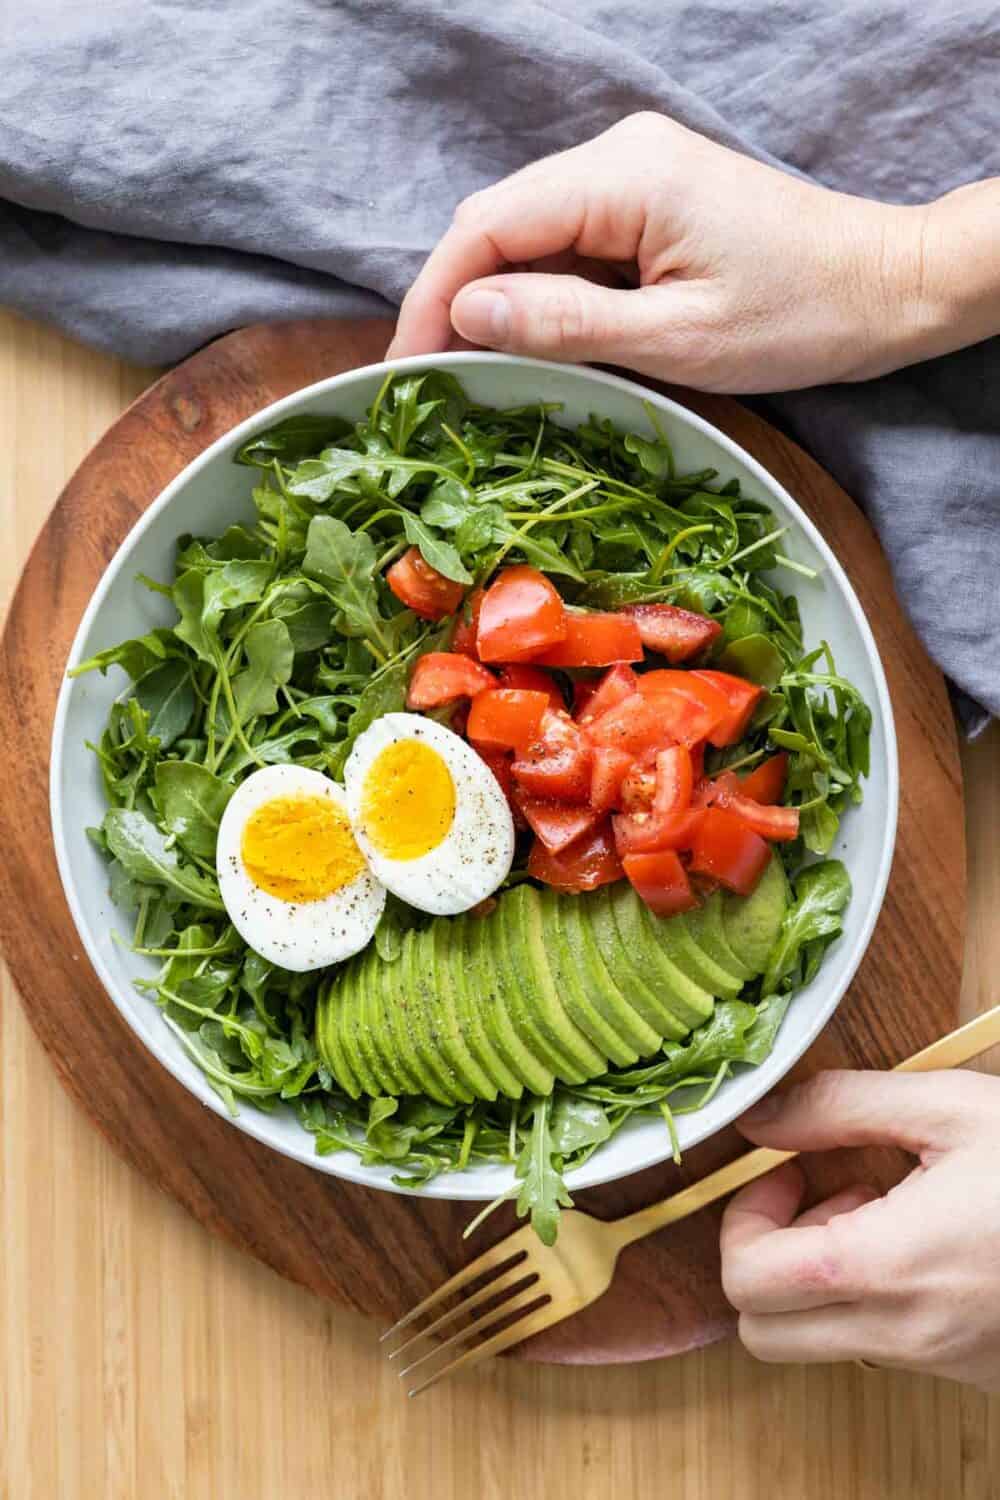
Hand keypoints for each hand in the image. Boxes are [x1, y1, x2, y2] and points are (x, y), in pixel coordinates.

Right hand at [388, 112, 956, 392]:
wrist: (885, 288)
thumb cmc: (798, 317)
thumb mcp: (675, 338)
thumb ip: (564, 322)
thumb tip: (466, 312)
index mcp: (623, 177)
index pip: (487, 226)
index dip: (433, 297)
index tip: (406, 368)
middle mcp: (618, 157)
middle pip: (497, 224)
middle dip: (454, 300)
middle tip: (431, 382)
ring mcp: (632, 175)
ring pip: (527, 236)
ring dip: (496, 302)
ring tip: (472, 375)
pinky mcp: (647, 202)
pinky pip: (569, 244)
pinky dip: (542, 296)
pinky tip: (532, 346)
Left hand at [719, 1069, 999, 1390]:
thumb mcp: (951, 1108)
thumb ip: (839, 1105)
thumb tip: (759, 1117)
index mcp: (887, 1265)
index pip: (749, 1278)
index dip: (745, 1217)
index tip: (787, 1172)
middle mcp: (901, 1331)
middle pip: (763, 1330)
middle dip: (766, 1257)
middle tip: (820, 1197)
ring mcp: (933, 1362)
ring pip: (815, 1344)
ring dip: (818, 1277)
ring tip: (882, 1211)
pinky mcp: (962, 1371)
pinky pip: (876, 1348)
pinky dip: (868, 1299)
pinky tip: (921, 1243)